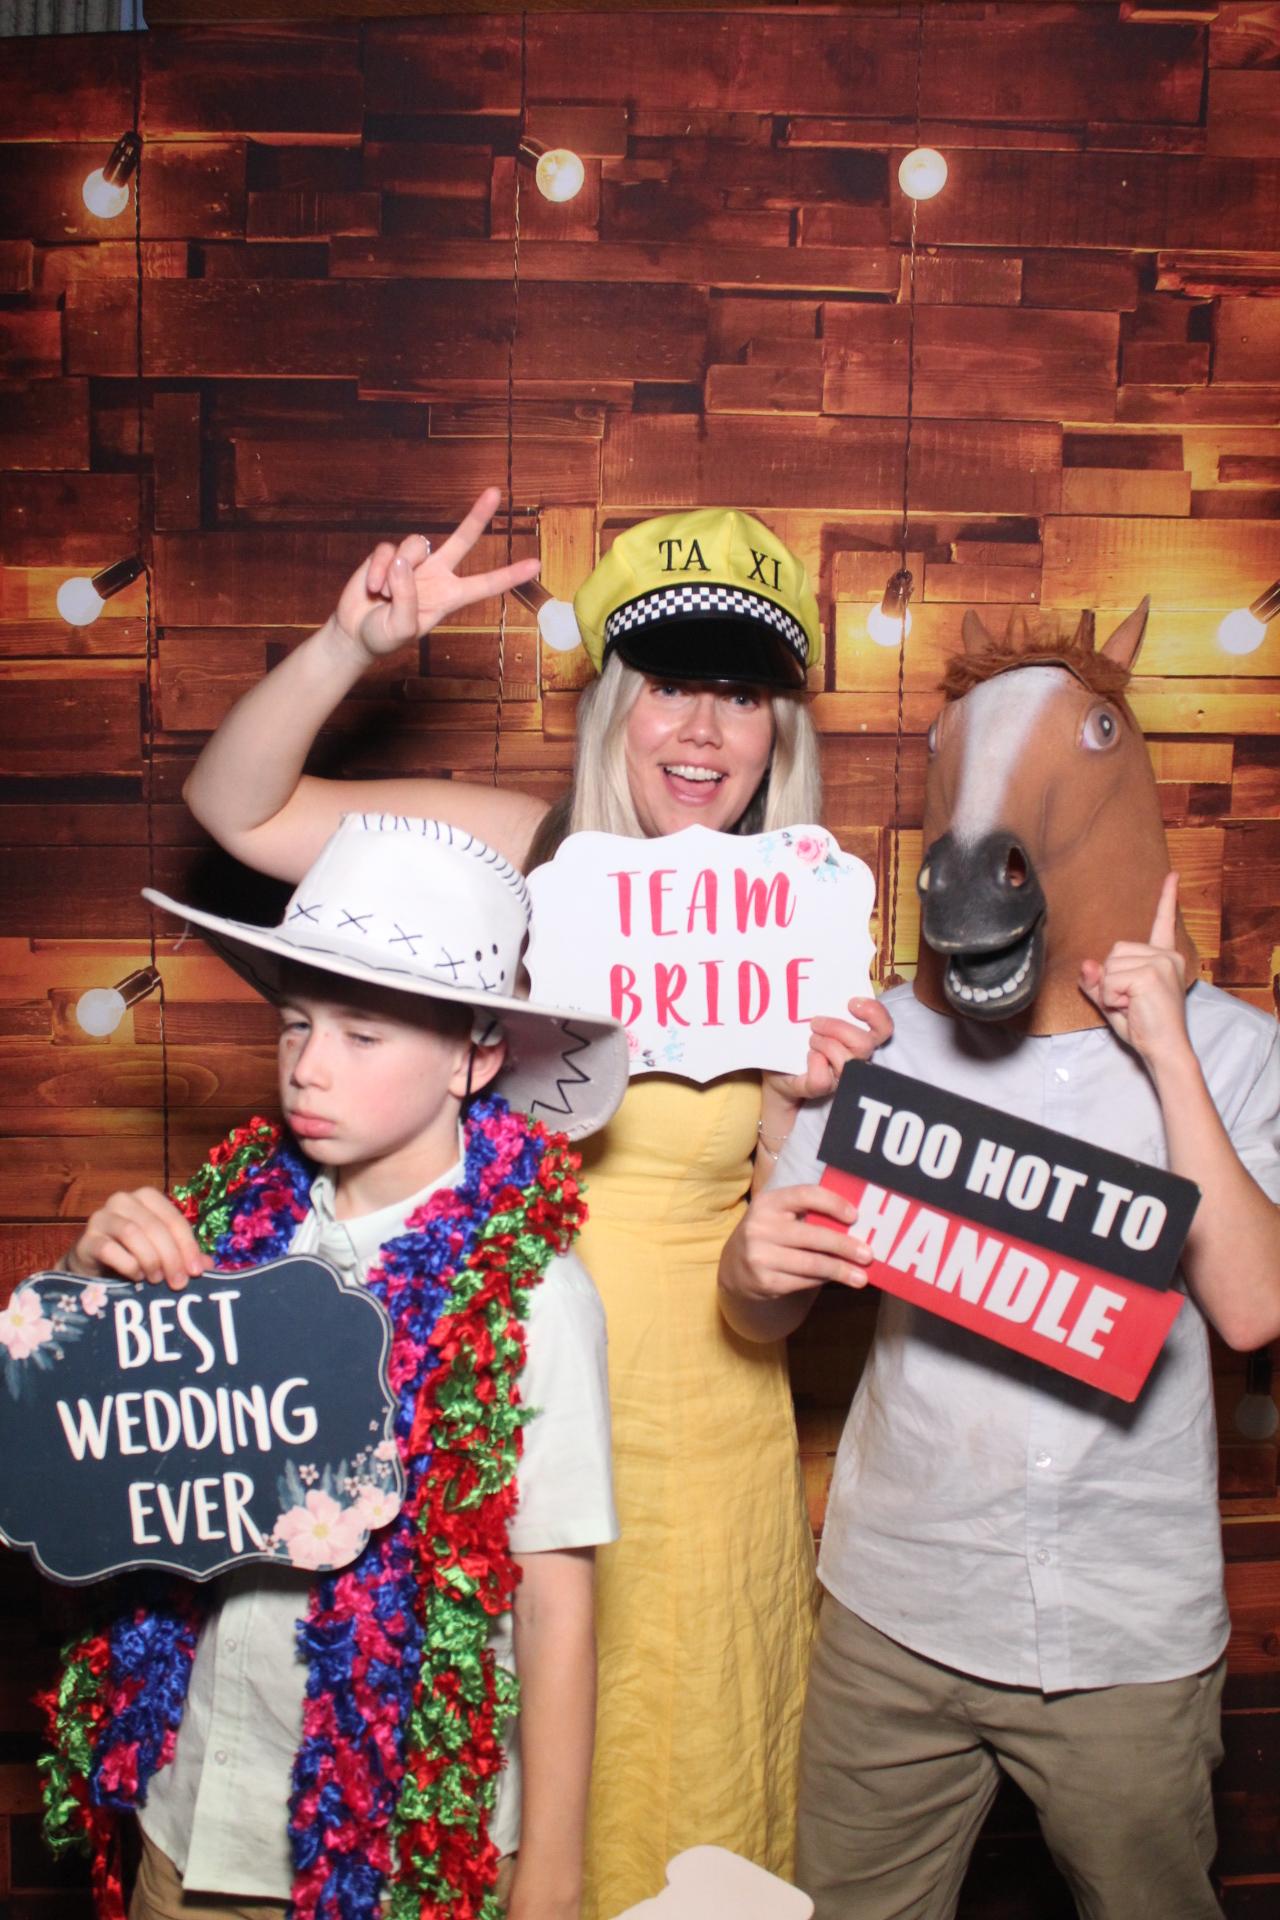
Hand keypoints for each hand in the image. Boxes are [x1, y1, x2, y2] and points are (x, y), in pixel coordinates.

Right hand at [68, 1188, 212, 1291]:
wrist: (91, 1264)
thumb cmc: (131, 1252)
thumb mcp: (160, 1250)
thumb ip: (183, 1254)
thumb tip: (209, 1266)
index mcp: (147, 1197)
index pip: (174, 1218)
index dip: (188, 1246)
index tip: (197, 1271)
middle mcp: (123, 1200)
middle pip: (155, 1226)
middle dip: (171, 1257)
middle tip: (179, 1282)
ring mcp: (101, 1217)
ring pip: (133, 1233)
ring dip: (150, 1260)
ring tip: (156, 1279)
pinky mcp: (86, 1239)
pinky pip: (110, 1250)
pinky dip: (128, 1266)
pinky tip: (136, 1277)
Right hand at [332, 487, 540, 661]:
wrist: (354, 633)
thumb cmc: (384, 637)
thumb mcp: (401, 628)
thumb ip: (407, 597)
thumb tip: (402, 560)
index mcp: (449, 597)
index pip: (484, 585)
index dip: (509, 575)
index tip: (536, 565)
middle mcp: (436, 575)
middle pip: (461, 541)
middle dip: (477, 516)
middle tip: (495, 492)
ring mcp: (413, 563)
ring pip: (414, 546)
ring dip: (396, 574)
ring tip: (385, 596)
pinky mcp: (388, 555)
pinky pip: (386, 551)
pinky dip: (377, 570)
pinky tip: (372, 587)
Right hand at [727, 1181, 873, 1306]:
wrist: (734, 1266)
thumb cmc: (769, 1234)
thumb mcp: (779, 1216)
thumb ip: (807, 1214)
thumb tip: (855, 1227)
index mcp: (768, 1202)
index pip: (805, 1195)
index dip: (832, 1203)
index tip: (855, 1216)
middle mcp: (760, 1227)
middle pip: (813, 1236)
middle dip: (844, 1246)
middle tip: (868, 1255)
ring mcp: (760, 1256)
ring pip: (811, 1264)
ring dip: (841, 1270)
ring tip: (861, 1277)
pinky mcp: (765, 1281)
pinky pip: (803, 1281)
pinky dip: (823, 1280)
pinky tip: (836, 1279)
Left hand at [766, 995, 893, 1106]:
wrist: (773, 1068)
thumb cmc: (795, 1038)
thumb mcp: (807, 1015)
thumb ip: (819, 1002)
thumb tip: (813, 977)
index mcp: (856, 1037)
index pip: (883, 1028)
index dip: (876, 1014)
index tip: (852, 1003)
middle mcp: (854, 1058)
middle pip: (865, 1045)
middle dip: (839, 1028)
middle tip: (815, 1023)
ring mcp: (838, 1075)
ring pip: (847, 1062)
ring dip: (825, 1044)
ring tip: (810, 1039)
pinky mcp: (818, 1088)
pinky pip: (823, 1079)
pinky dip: (814, 1064)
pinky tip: (806, 1056)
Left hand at [1079, 871, 1191, 1070]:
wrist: (1164, 1049)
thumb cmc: (1143, 1027)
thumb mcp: (1113, 1001)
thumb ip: (1098, 982)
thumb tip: (1086, 964)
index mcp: (1162, 957)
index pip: (1163, 922)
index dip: (1166, 898)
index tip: (1172, 875)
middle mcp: (1165, 955)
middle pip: (1114, 951)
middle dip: (1110, 980)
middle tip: (1129, 1002)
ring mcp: (1160, 962)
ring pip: (1109, 966)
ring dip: (1109, 991)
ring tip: (1130, 1005)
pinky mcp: (1151, 973)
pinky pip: (1110, 980)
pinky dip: (1111, 998)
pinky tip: (1130, 1007)